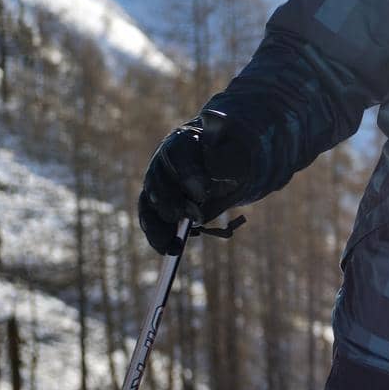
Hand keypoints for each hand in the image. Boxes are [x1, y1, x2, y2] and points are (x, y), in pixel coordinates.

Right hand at [137, 110, 256, 253]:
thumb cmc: (233, 152)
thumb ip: (228, 159)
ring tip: (173, 244)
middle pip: (159, 181)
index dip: (188, 174)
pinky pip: (151, 218)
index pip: (178, 154)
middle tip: (193, 217)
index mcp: (183, 140)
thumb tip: (217, 173)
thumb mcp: (238, 151)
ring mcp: (157, 182)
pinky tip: (166, 249)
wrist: (226, 158)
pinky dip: (157, 235)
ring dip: (159, 225)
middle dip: (173, 201)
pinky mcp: (156, 203)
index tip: (202, 192)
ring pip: (150, 203)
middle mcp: (164, 161)